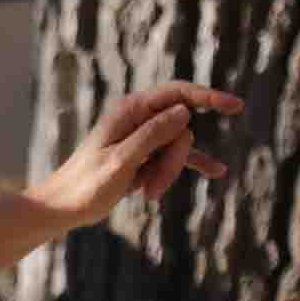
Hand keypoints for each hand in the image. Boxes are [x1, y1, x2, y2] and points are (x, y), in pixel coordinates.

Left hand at [28, 83, 242, 228]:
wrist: (64, 207)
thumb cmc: (86, 184)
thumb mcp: (121, 161)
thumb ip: (152, 135)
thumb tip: (184, 111)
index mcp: (129, 111)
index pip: (177, 93)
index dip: (208, 97)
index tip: (235, 106)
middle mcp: (138, 118)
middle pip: (181, 128)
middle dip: (175, 160)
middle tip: (151, 186)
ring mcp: (143, 136)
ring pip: (179, 147)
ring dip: (169, 173)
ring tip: (147, 194)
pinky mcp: (146, 155)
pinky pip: (175, 157)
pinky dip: (189, 166)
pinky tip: (217, 171)